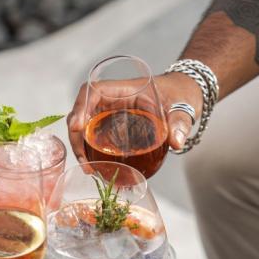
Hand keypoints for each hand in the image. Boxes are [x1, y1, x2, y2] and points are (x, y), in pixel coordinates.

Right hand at [67, 72, 202, 161]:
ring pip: (85, 126)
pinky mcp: (112, 125)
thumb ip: (179, 122)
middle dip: (76, 136)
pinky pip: (95, 136)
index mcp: (124, 89)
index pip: (94, 91)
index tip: (77, 126)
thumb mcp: (180, 107)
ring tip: (89, 169)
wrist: (182, 98)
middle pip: (82, 112)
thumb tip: (176, 142)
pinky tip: (96, 168)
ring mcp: (109, 113)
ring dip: (81, 147)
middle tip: (83, 160)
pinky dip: (91, 151)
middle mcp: (111, 100)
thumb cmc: (178, 95)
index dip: (81, 106)